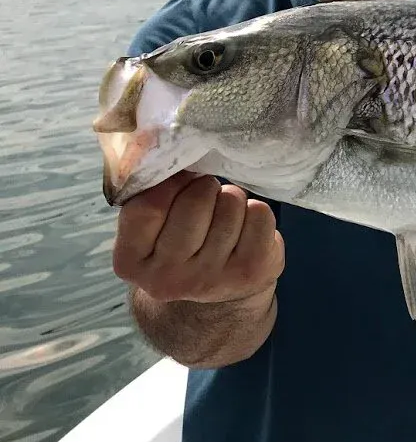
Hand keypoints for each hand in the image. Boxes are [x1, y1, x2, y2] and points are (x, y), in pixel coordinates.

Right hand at [112, 171, 284, 304]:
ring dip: (231, 200)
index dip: (171, 182)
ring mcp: (211, 279)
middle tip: (206, 203)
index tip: (180, 182)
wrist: (215, 300)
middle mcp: (167, 279)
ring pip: (230, 202)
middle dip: (205, 189)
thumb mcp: (151, 226)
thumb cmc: (179, 244)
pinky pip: (260, 213)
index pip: (148, 204)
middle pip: (196, 199)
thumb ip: (148, 192)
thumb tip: (160, 141)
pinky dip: (256, 212)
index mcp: (130, 263)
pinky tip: (246, 231)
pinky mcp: (251, 272)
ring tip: (224, 219)